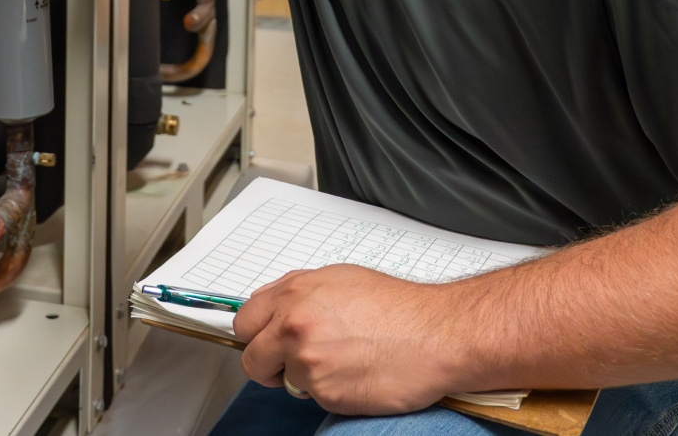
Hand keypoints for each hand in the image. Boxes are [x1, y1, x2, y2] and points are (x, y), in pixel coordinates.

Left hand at [232, 265, 461, 414]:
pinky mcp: (327, 394)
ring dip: (306, 378)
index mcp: (292, 294)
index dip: (255, 335)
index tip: (263, 341)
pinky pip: (314, 398)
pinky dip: (330, 392)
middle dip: (270, 364)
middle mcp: (294, 326)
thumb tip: (271, 306)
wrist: (433, 334)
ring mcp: (308, 363)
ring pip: (287, 382)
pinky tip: (355, 374)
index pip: (244, 322)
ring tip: (341, 361)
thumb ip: (296, 292)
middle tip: (293, 362)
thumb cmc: (394, 305)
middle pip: (253, 360)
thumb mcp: (336, 278)